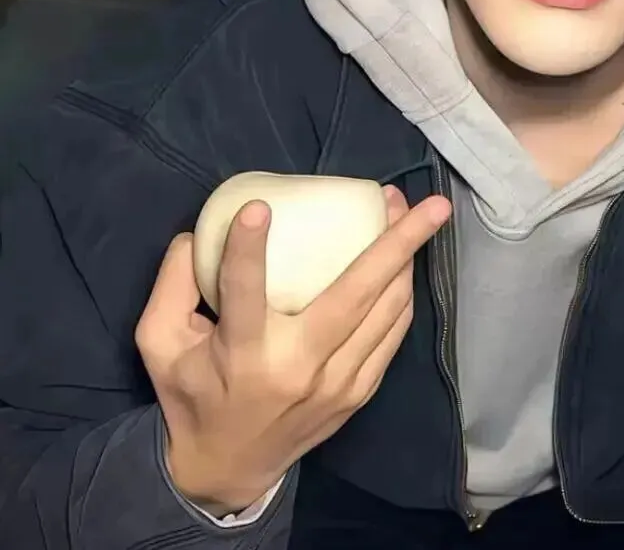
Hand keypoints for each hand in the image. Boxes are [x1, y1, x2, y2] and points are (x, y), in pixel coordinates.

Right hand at [135, 185, 450, 513]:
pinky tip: (405, 263)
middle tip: (417, 200)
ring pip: (387, 311)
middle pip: (356, 294)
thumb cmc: (194, 394)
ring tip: (416, 215)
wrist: (228, 470)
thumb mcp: (160, 343)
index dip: (247, 250)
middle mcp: (296, 367)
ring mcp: (336, 383)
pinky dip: (403, 295)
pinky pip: (393, 334)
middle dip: (398, 241)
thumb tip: (198, 232)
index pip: (243, 293)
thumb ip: (171, 284)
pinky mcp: (358, 393)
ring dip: (407, 258)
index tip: (258, 206)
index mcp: (241, 353)